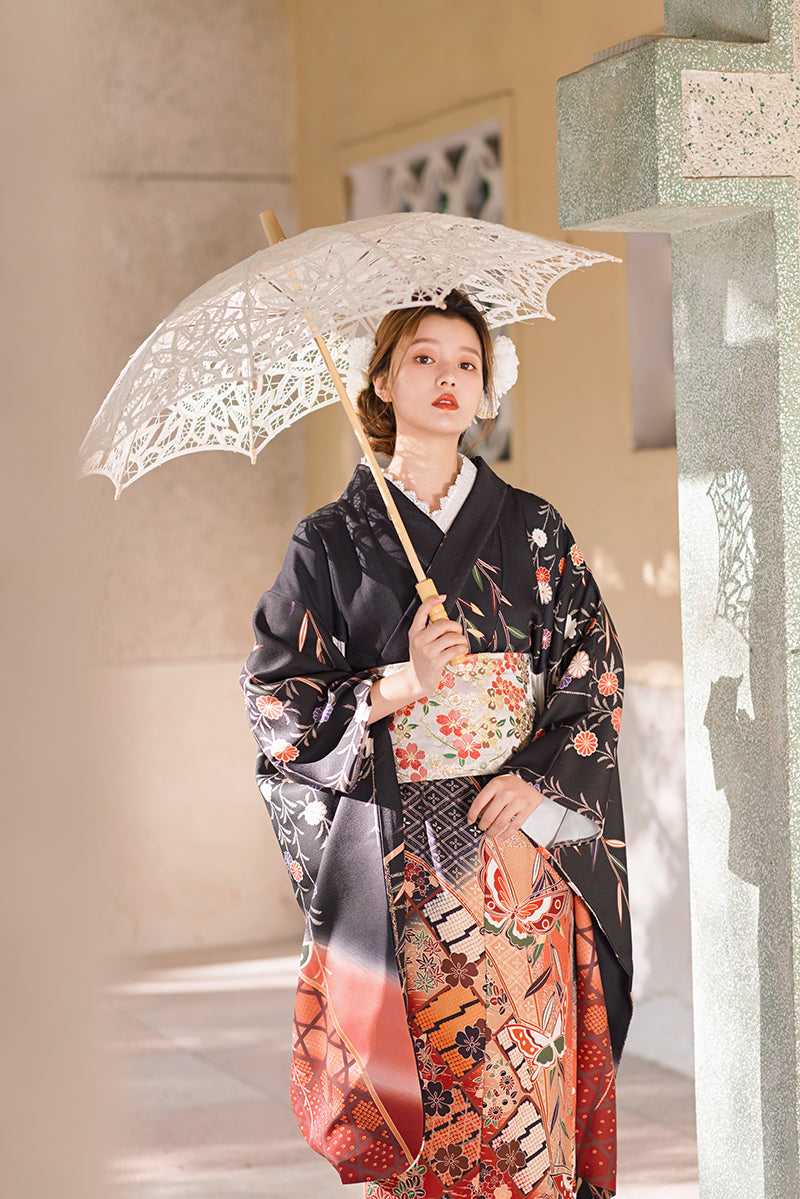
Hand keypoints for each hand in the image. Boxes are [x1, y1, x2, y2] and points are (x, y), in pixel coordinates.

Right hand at [367, 594, 468, 723]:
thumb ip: (428, 629)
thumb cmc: (422, 658)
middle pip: (442, 624)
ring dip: (461, 639)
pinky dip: (462, 649)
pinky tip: (461, 651)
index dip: (432, 601)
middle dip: (455, 626)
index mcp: (414, 632)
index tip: (442, 597)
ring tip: (461, 643)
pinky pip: (455, 650)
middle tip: (458, 632)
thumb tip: (445, 617)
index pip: (422, 611)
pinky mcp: (436, 662)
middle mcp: (419, 640)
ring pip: (451, 637)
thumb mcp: (420, 641)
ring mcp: (427, 652)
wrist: (417, 680)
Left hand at [468, 775, 542, 839]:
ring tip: (488, 834)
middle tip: (481, 828)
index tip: (470, 820)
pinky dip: (505, 835)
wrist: (532, 778)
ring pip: (500, 823)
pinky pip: (514, 826)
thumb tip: (477, 814)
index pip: (479, 802)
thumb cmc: (511, 783)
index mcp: (496, 784)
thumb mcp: (497, 784)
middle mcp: (506, 793)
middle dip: (482, 825)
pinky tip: (500, 838)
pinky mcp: (526, 809)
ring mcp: (517, 802)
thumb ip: (488, 797)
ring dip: (492, 832)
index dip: (472, 814)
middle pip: (489, 815)